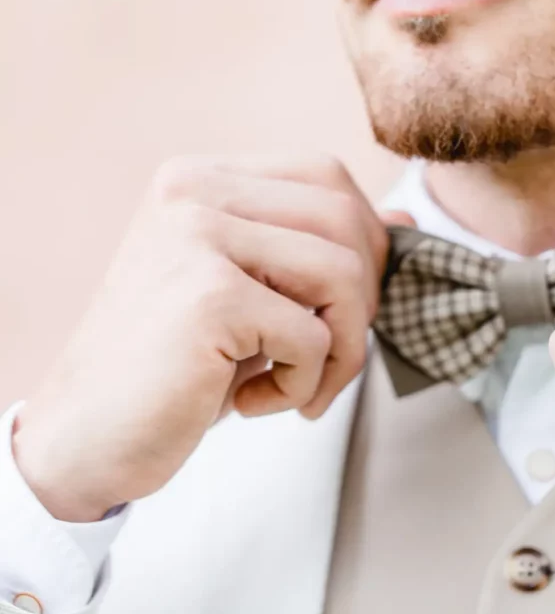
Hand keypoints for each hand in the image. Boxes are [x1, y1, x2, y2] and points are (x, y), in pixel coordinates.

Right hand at [14, 156, 390, 521]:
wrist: (88, 437)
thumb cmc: (179, 367)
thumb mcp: (256, 296)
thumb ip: (319, 251)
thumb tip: (407, 217)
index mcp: (202, 179)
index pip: (328, 177)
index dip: (363, 242)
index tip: (340, 306)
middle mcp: (193, 190)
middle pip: (347, 221)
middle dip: (363, 302)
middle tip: (330, 357)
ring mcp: (197, 237)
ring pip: (344, 276)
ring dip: (342, 351)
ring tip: (300, 388)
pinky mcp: (208, 297)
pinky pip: (313, 338)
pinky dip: (304, 385)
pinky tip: (255, 402)